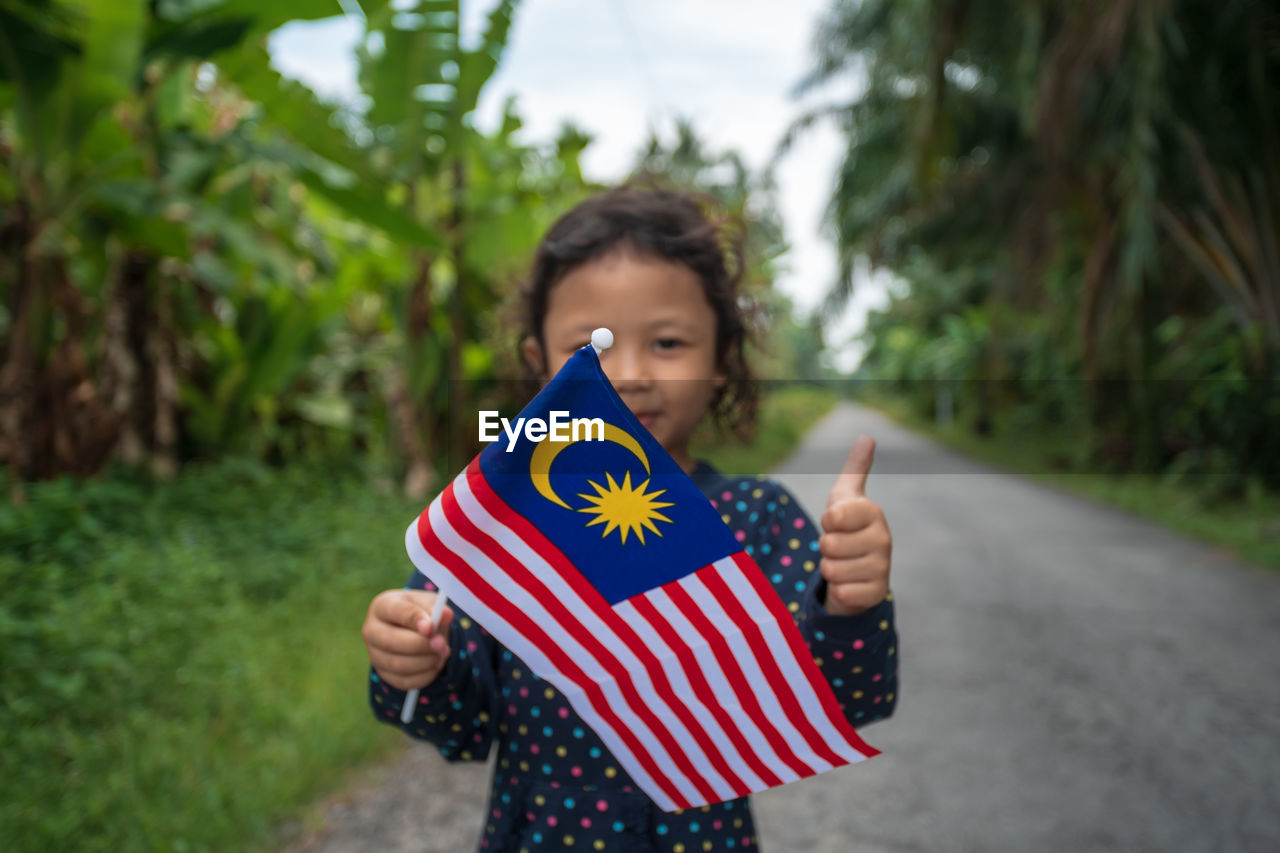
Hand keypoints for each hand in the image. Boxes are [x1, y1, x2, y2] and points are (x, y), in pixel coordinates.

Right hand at [362, 589, 454, 690]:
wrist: (417, 630)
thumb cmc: (422, 612)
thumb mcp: (430, 604)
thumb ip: (437, 609)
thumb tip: (446, 615)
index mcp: (381, 606)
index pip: (394, 611)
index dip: (413, 619)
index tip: (431, 627)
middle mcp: (371, 630)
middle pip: (390, 641)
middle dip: (420, 645)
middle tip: (441, 644)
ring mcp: (374, 654)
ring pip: (398, 664)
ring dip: (426, 661)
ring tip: (443, 653)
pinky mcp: (383, 673)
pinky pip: (403, 681)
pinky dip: (424, 675)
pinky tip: (436, 665)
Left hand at [818, 434, 891, 615]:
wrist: (859, 569)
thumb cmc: (848, 528)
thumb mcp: (845, 497)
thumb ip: (855, 469)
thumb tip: (868, 437)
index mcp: (872, 512)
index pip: (833, 516)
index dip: (827, 522)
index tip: (836, 522)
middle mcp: (883, 539)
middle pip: (828, 545)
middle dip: (825, 548)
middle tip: (839, 546)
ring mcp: (883, 567)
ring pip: (832, 570)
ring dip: (830, 569)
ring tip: (844, 563)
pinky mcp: (877, 593)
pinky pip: (841, 592)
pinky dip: (838, 590)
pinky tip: (850, 582)